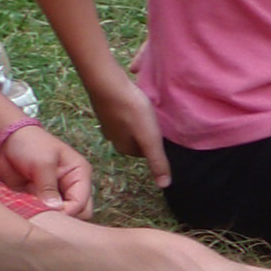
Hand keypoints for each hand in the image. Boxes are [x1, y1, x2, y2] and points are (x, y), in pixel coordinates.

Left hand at [0, 125, 93, 218]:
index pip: (82, 202)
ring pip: (59, 215)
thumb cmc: (30, 144)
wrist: (6, 140)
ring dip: (46, 217)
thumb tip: (55, 210)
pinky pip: (41, 213)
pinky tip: (24, 211)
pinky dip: (34, 215)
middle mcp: (70, 187)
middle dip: (62, 217)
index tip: (50, 216)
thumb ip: (49, 188)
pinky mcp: (39, 199)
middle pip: (77, 212)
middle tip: (43, 217)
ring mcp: (54, 194)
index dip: (68, 212)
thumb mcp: (43, 163)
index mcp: (79, 175)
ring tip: (31, 212)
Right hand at [83, 68, 167, 189]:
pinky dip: (131, 111)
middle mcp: (112, 137)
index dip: (155, 146)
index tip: (164, 136)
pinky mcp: (106, 106)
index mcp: (122, 147)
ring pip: (129, 127)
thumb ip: (157, 161)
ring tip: (150, 113)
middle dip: (147, 135)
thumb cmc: (132, 112)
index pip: (143, 153)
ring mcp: (107, 121)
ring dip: (139, 123)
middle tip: (160, 124)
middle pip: (136, 141)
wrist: (108, 84)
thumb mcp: (150, 139)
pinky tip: (137, 103)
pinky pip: (123, 113)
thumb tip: (164, 185)